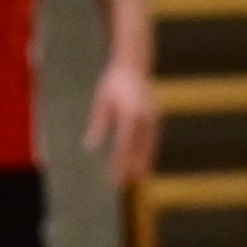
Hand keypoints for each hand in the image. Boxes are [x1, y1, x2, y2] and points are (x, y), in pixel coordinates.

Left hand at [85, 61, 158, 184]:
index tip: (116, 175)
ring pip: (150, 143)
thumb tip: (90, 147)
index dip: (120, 162)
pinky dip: (150, 149)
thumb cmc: (113, 82)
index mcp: (129, 112)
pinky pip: (153, 136)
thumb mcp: (102, 101)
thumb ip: (98, 123)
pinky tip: (146, 159)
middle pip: (139, 147)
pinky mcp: (156, 114)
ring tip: (140, 177)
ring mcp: (153, 114)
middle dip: (133, 165)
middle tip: (127, 183)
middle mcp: (144, 115)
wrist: (133, 63)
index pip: (123, 144)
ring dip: (145, 160)